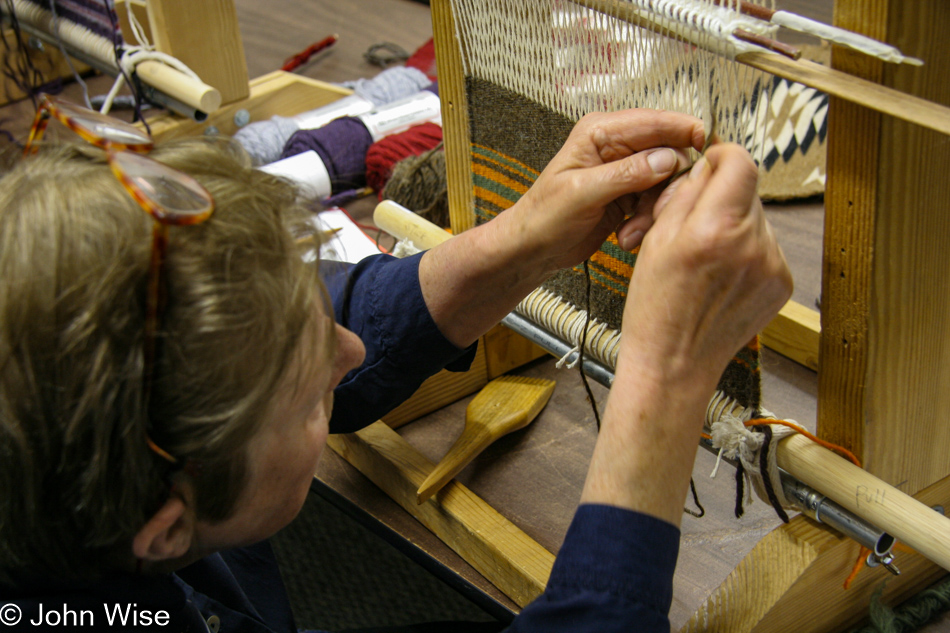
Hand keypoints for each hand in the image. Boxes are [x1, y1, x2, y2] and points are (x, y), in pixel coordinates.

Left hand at [501, 109, 703, 272]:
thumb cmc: (542, 218)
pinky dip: (648, 222)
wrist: (532, 248)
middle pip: (670, 154)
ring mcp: (625, 171)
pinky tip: (628, 237)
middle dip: (667, 187)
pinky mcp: (629, 195)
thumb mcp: (581, 194)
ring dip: (655, 211)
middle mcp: (616, 147)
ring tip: (632, 233)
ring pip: (666, 182)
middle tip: (657, 214)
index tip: (707, 150)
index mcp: (601, 132)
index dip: (686, 133)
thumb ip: (625, 174)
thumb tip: (666, 158)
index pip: (656, 121)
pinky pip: (656, 202)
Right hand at [620, 143, 791, 380]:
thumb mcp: (655, 241)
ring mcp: (772, 266)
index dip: (723, 158)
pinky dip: (748, 252)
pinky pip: (767, 247)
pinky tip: (723, 275)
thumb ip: (686, 196)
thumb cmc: (656, 307)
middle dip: (724, 198)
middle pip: (749, 191)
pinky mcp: (781, 283)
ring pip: (758, 219)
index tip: (711, 166)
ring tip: (708, 258)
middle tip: (695, 225)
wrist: (675, 363)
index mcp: (714, 229)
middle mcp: (751, 245)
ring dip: (737, 225)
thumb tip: (708, 168)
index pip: (741, 162)